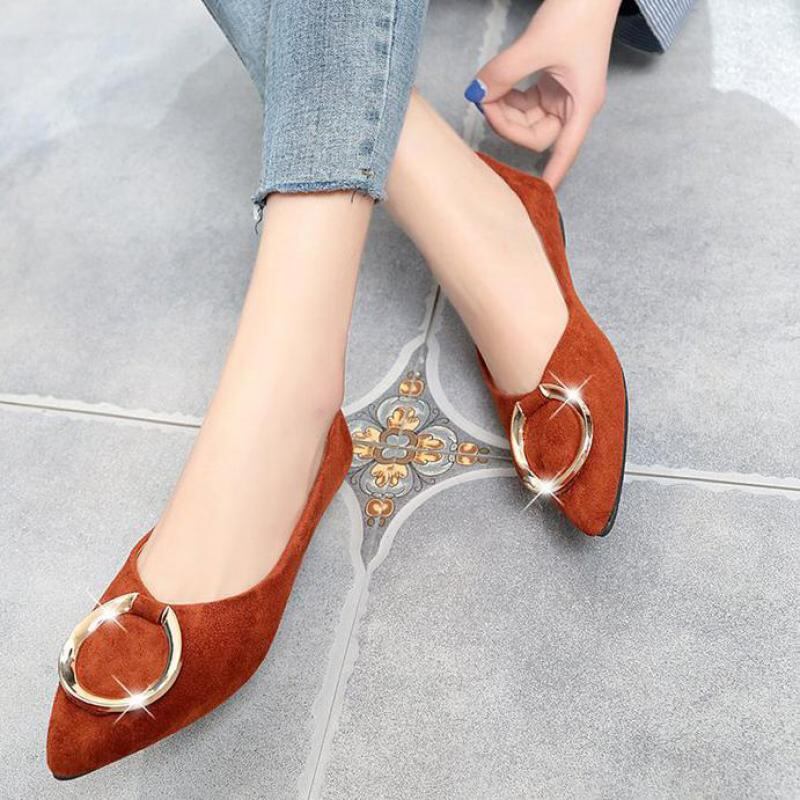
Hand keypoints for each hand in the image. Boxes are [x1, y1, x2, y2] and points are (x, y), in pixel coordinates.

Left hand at [465, 0, 621, 187]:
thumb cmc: (580, 11)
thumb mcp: (536, 44)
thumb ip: (503, 73)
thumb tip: (477, 94)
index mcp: (582, 105)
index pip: (565, 151)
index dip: (553, 174)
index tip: (540, 195)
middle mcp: (574, 104)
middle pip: (536, 135)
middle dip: (509, 124)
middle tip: (484, 103)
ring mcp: (562, 93)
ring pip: (528, 120)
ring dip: (505, 110)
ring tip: (488, 90)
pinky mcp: (552, 80)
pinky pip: (526, 101)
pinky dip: (509, 96)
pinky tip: (497, 85)